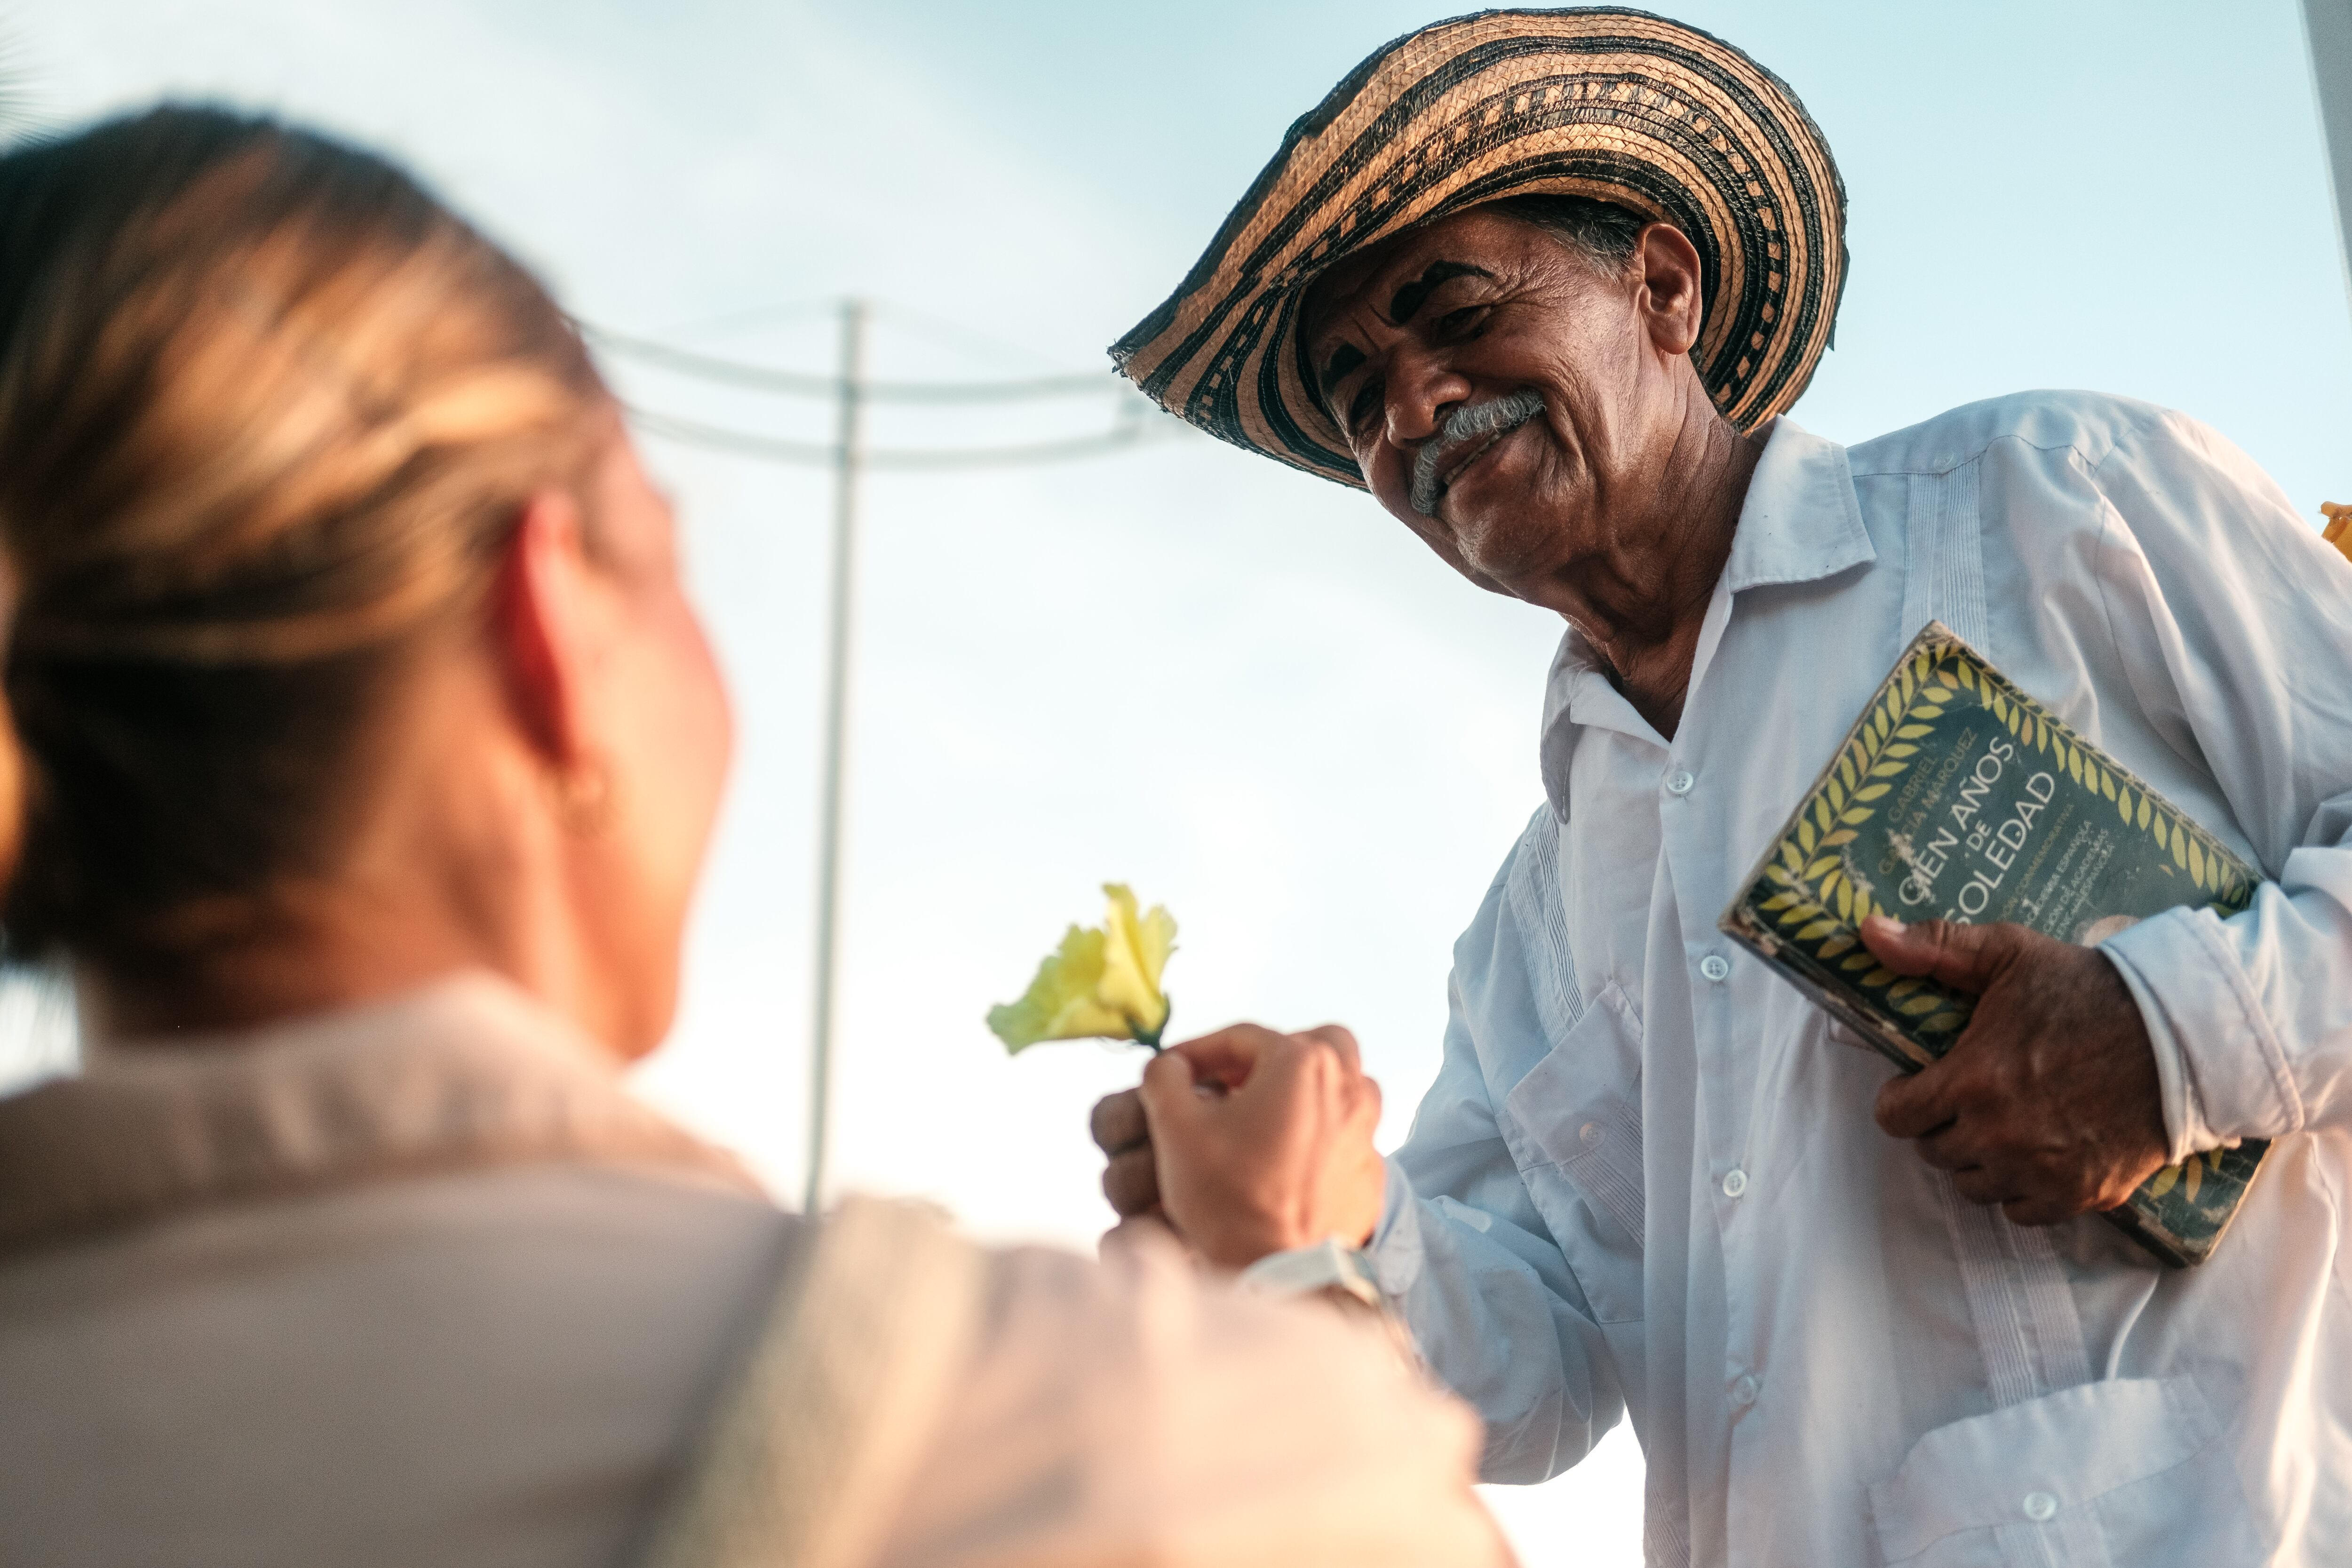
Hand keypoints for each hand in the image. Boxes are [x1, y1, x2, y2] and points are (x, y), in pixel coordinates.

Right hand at [1094, 1022, 1385, 1271]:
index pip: (1242, 1037)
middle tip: (1234, 1084)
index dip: (1198, 1051)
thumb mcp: (1177, 1129)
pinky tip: (1287, 1159)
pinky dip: (1321, 1134)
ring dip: (1306, 1090)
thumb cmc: (1229, 1197)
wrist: (1281, 1273)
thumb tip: (1171, 1067)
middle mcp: (1348, 1088)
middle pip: (1314, 1044)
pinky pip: (1348, 1135)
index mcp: (1303, 1063)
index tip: (1174, 1074)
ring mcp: (1366, 1132)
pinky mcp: (1371, 1174)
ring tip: (1265, 1118)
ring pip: (1344, 1084)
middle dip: (1272, 1056)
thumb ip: (1165, 1079)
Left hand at [1860, 915, 2169, 1224]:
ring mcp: (2041, 1171)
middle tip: (1965, 1099)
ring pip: (1974, 1186)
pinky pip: (2022, 1212)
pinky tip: (2032, 1156)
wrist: (2182, 1034)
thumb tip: (1868, 932)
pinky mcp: (2083, 1194)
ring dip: (1977, 1159)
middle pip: (1934, 1152)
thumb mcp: (2010, 953)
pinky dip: (2020, 1189)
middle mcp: (2000, 1136)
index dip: (1900, 1099)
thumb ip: (1934, 947)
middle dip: (1939, 1125)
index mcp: (1972, 1081)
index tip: (1918, 1083)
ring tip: (1999, 1125)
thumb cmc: (2088, 990)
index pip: (1895, 1117)